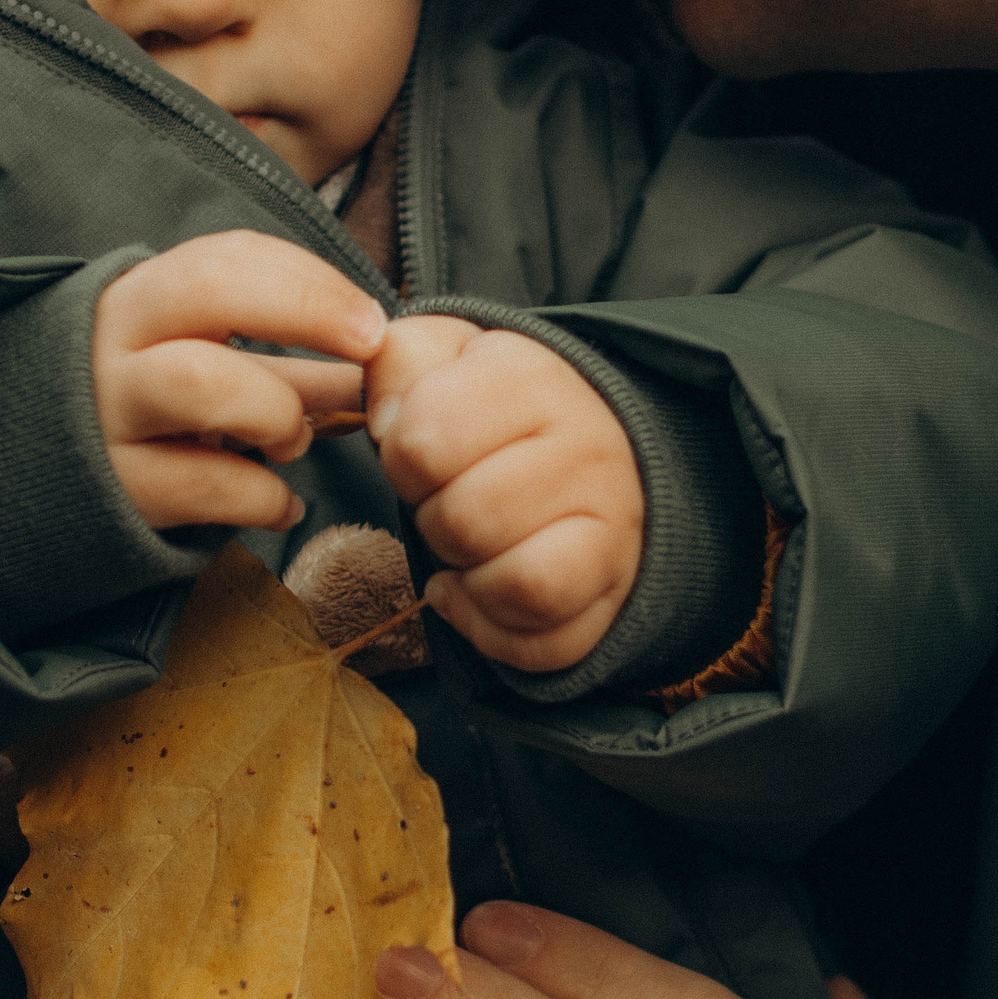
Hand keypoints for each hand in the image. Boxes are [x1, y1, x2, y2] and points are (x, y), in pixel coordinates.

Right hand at [93, 233, 386, 533]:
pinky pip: (210, 484)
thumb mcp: (206, 371)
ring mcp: (109, 413)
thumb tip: (377, 364)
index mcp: (144, 299)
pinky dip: (266, 498)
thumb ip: (286, 363)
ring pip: (204, 382)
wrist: (39, 479)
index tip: (372, 321)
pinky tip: (280, 504)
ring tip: (292, 442)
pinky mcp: (116, 488)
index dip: (310, 281)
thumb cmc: (148, 413)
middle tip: (366, 348)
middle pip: (212, 290)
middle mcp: (117, 344)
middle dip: (306, 308)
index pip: (228, 258)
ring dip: (277, 412)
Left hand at [365, 318, 645, 672]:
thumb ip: (398, 362)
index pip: (425, 443)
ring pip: (512, 585)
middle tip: (449, 501)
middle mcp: (588, 449)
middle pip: (462, 522)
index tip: (423, 454)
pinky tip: (479, 591)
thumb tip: (384, 423)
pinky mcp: (614, 591)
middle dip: (433, 520)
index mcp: (536, 379)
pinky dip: (492, 628)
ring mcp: (614, 526)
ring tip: (468, 548)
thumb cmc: (502, 406)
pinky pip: (542, 642)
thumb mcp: (448, 356)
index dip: (402, 461)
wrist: (599, 443)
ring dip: (466, 578)